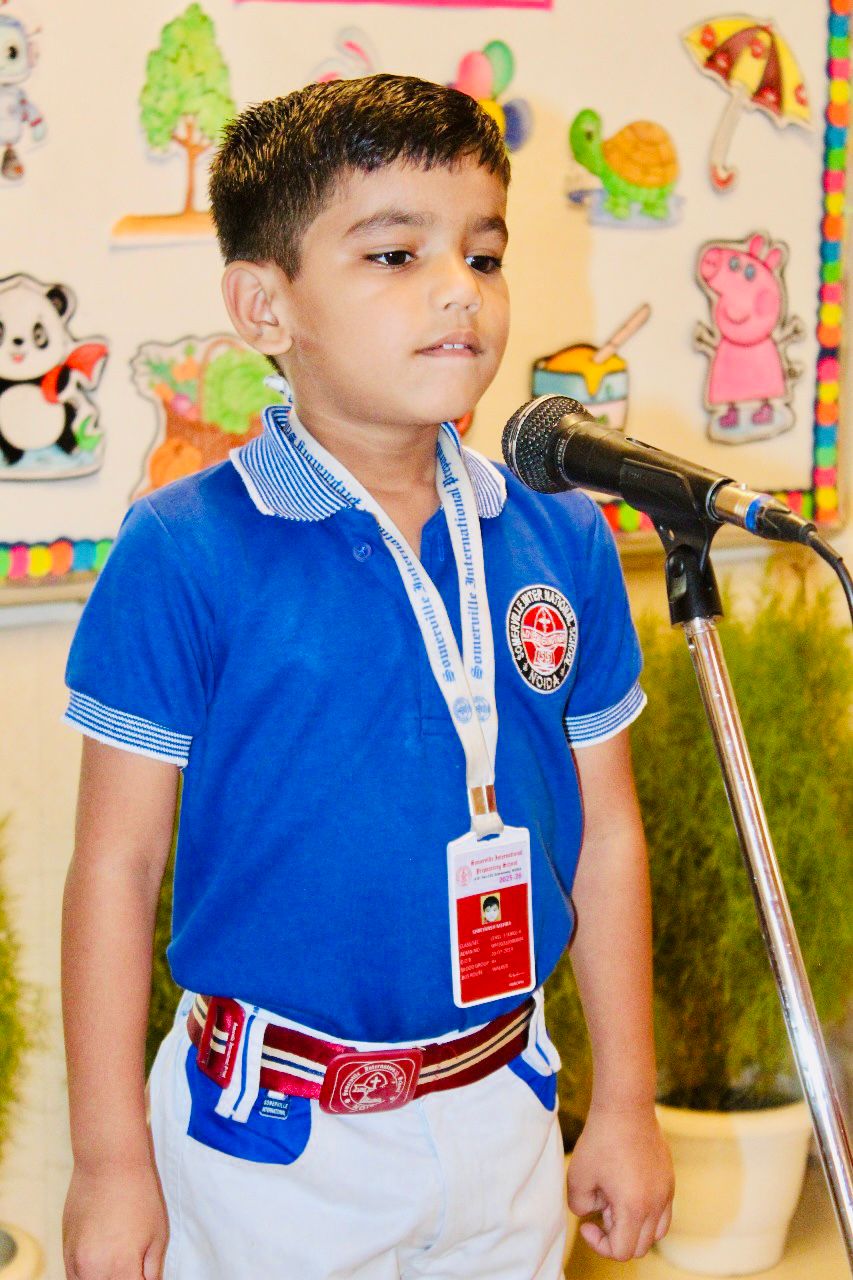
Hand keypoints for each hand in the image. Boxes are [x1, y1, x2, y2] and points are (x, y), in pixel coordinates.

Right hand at [63, 1160, 168, 1279]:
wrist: (109, 1163)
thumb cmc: (139, 1195)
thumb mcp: (157, 1236)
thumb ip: (152, 1271)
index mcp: (121, 1270)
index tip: (145, 1275)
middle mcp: (93, 1272)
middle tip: (135, 1269)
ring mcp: (75, 1262)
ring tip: (118, 1264)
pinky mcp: (65, 1250)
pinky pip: (73, 1278)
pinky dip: (88, 1278)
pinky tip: (101, 1267)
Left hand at [566, 1101, 673, 1261]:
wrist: (625, 1107)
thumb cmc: (601, 1140)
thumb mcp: (577, 1177)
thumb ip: (580, 1206)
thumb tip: (593, 1212)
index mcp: (634, 1208)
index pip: (622, 1251)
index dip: (600, 1244)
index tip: (588, 1223)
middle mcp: (656, 1204)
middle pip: (640, 1246)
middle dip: (617, 1236)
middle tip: (601, 1208)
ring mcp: (666, 1192)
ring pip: (655, 1231)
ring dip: (635, 1227)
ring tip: (615, 1200)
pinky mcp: (669, 1179)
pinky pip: (663, 1211)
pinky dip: (646, 1212)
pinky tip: (626, 1187)